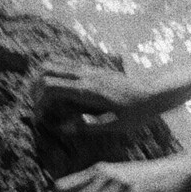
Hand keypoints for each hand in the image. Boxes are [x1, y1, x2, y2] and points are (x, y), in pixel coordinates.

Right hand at [34, 63, 153, 133]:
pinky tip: (58, 91)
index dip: (38, 101)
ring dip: (42, 79)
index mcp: (88, 90)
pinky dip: (54, 74)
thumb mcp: (115, 126)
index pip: (50, 86)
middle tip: (37, 107)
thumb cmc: (138, 112)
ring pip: (54, 63)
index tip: (39, 117)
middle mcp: (86, 75)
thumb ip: (87, 127)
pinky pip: (65, 64)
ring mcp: (89, 69)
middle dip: (34, 88)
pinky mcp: (93, 68)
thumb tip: (62, 128)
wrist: (156, 92)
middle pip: (45, 70)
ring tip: (43, 99)